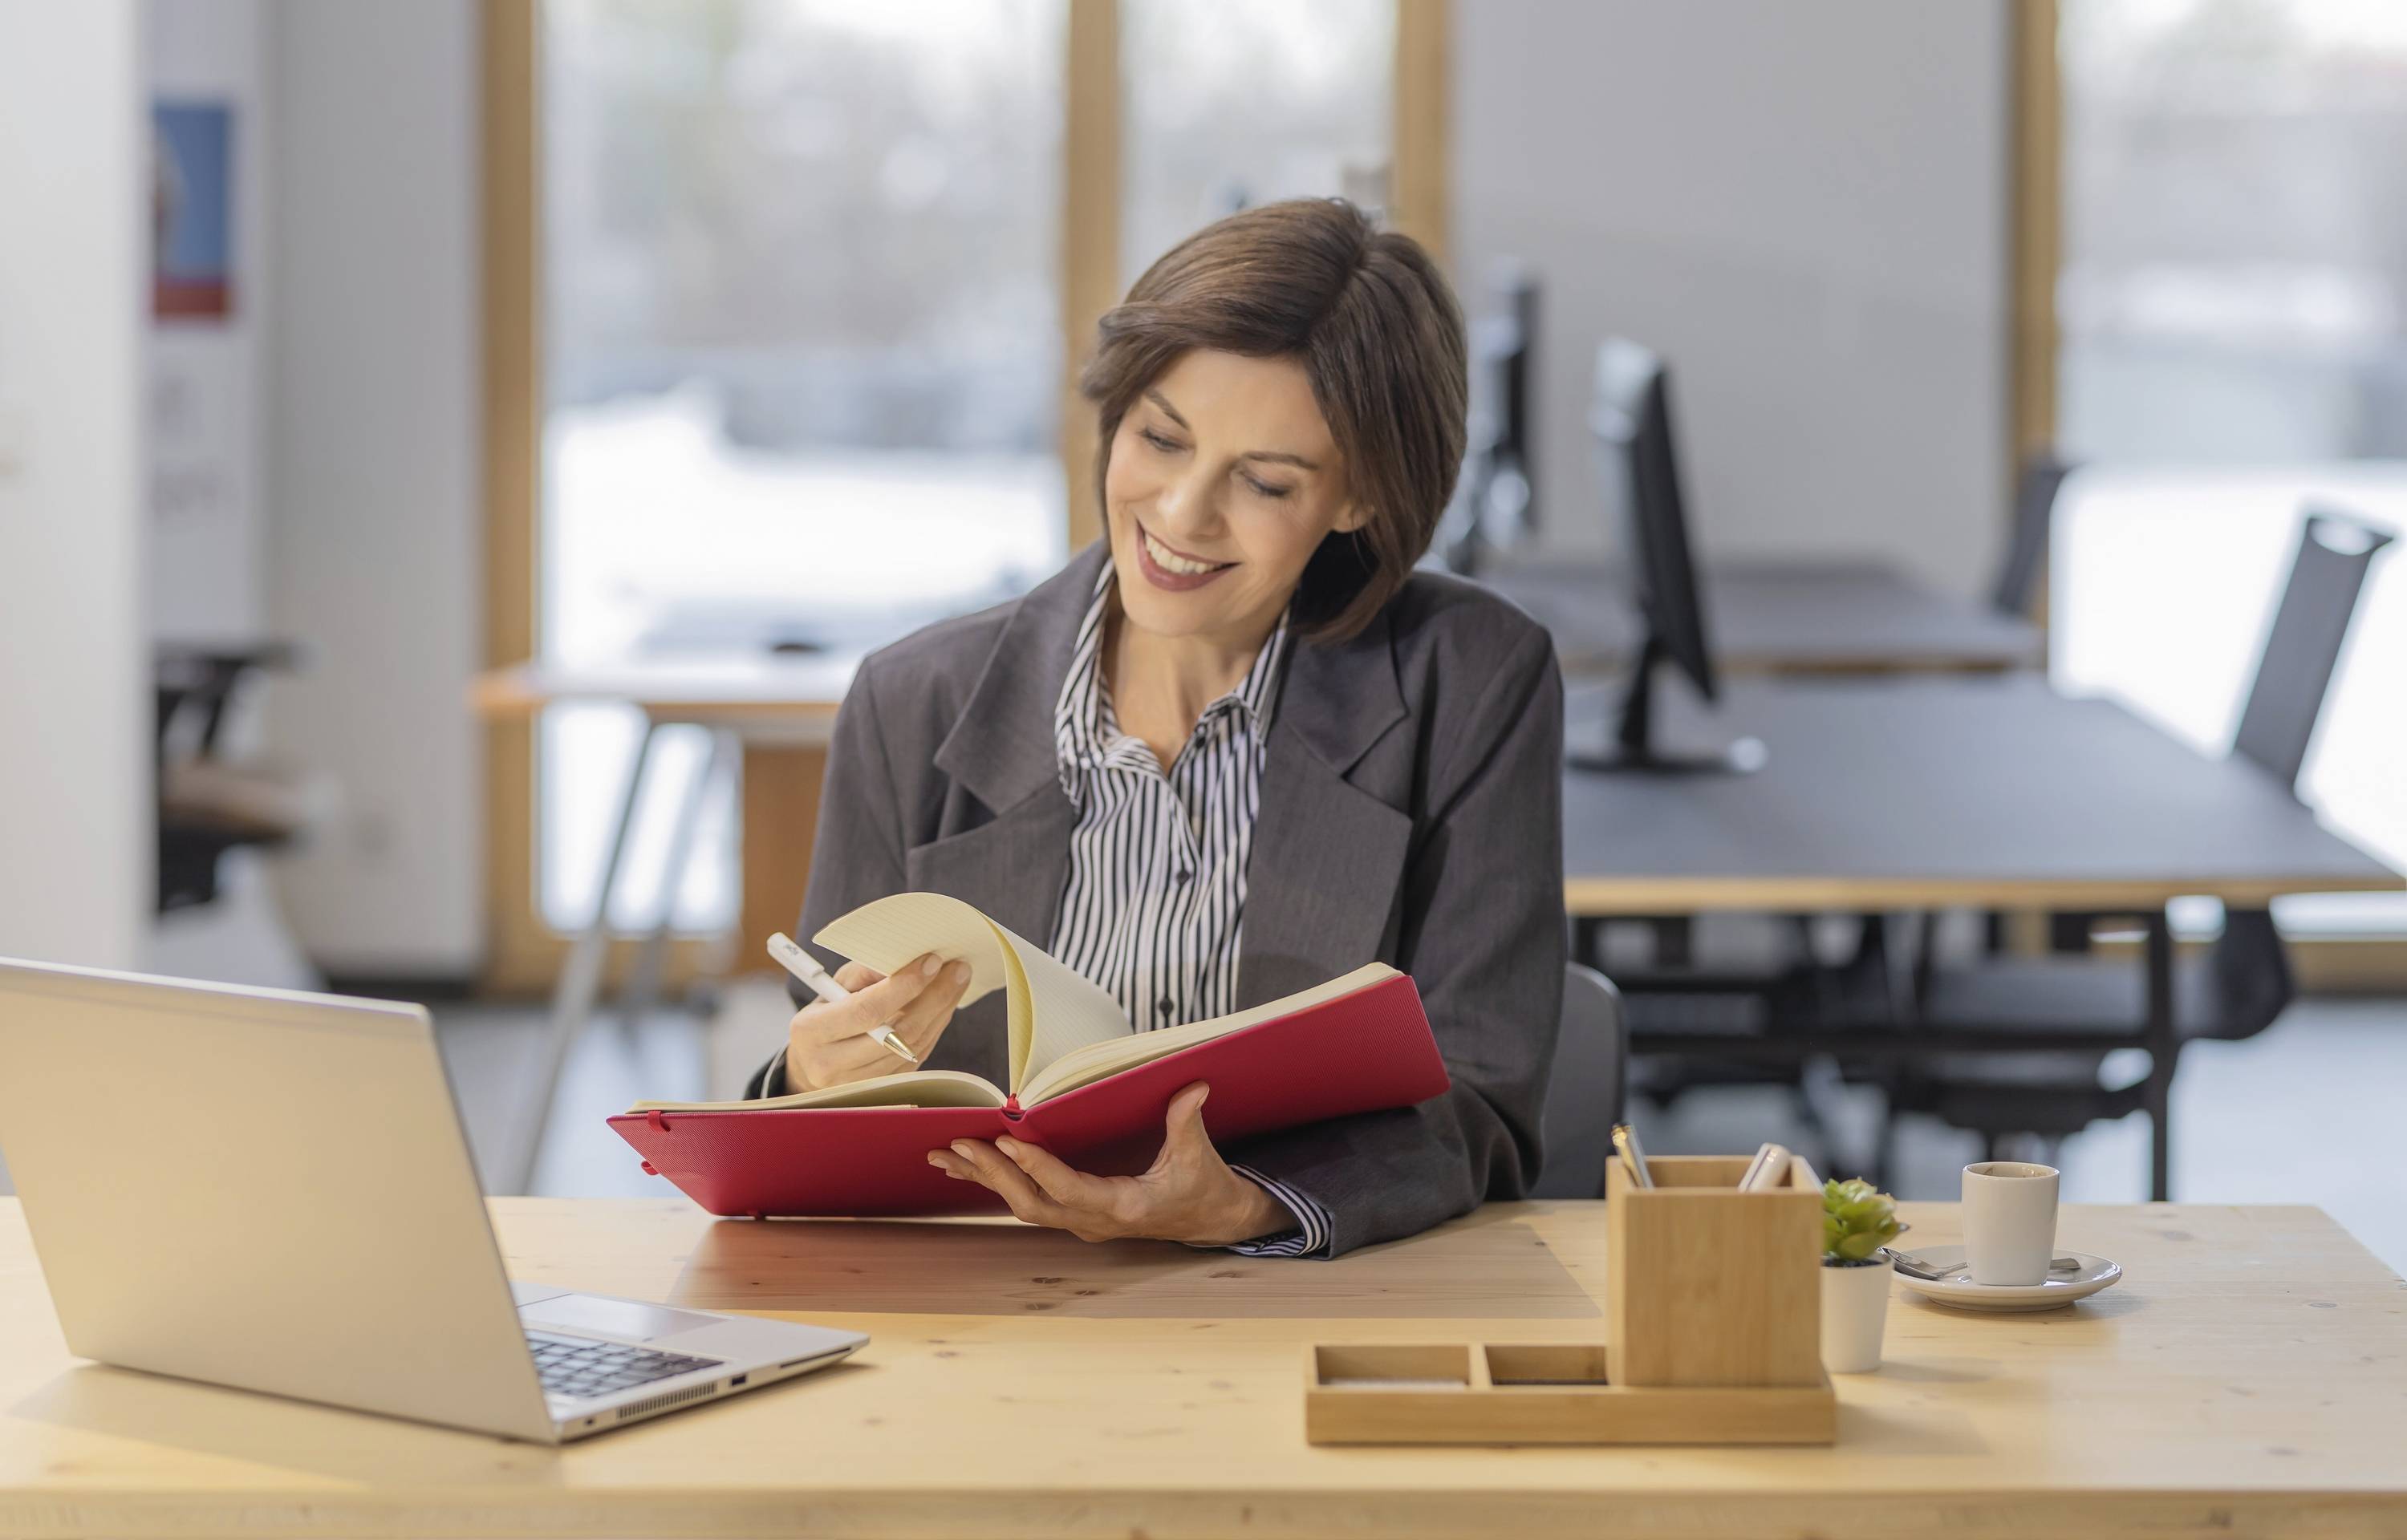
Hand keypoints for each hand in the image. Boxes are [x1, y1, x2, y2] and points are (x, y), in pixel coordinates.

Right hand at [785, 953, 970, 1090]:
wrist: (811, 1062)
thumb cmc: (824, 1013)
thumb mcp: (833, 985)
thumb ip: (865, 971)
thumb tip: (908, 961)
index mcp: (811, 1032)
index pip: (867, 1011)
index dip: (903, 986)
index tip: (931, 962)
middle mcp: (830, 1064)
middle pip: (897, 1034)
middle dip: (934, 998)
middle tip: (957, 969)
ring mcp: (856, 1084)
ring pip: (911, 1048)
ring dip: (941, 1012)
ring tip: (957, 982)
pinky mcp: (879, 1090)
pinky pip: (915, 1057)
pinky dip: (934, 1028)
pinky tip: (945, 1005)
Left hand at [926, 1082, 1289, 1245]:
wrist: (1211, 1221)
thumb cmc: (1203, 1187)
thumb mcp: (1199, 1158)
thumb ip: (1188, 1122)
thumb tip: (1194, 1086)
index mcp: (1124, 1208)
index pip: (1069, 1189)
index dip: (1037, 1167)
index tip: (1007, 1138)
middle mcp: (1095, 1222)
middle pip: (1032, 1204)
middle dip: (993, 1174)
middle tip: (959, 1145)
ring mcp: (1082, 1223)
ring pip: (1023, 1206)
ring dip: (985, 1180)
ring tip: (946, 1156)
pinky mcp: (1076, 1216)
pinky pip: (1029, 1202)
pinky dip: (998, 1182)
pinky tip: (968, 1166)